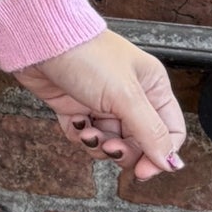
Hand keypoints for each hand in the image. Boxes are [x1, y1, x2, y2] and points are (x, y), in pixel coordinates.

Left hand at [11, 30, 186, 182]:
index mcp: (151, 86)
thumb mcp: (125, 95)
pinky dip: (79, 135)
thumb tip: (171, 163)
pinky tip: (73, 120)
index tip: (142, 171)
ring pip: (112, 143)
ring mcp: (102, 102)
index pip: (169, 132)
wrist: (39, 40)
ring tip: (88, 131)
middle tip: (110, 146)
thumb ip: (151, 131)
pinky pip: (86, 137)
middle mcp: (130, 95)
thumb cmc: (86, 55)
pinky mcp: (77, 107)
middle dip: (123, 151)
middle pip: (140, 143)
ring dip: (98, 144)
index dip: (160, 156)